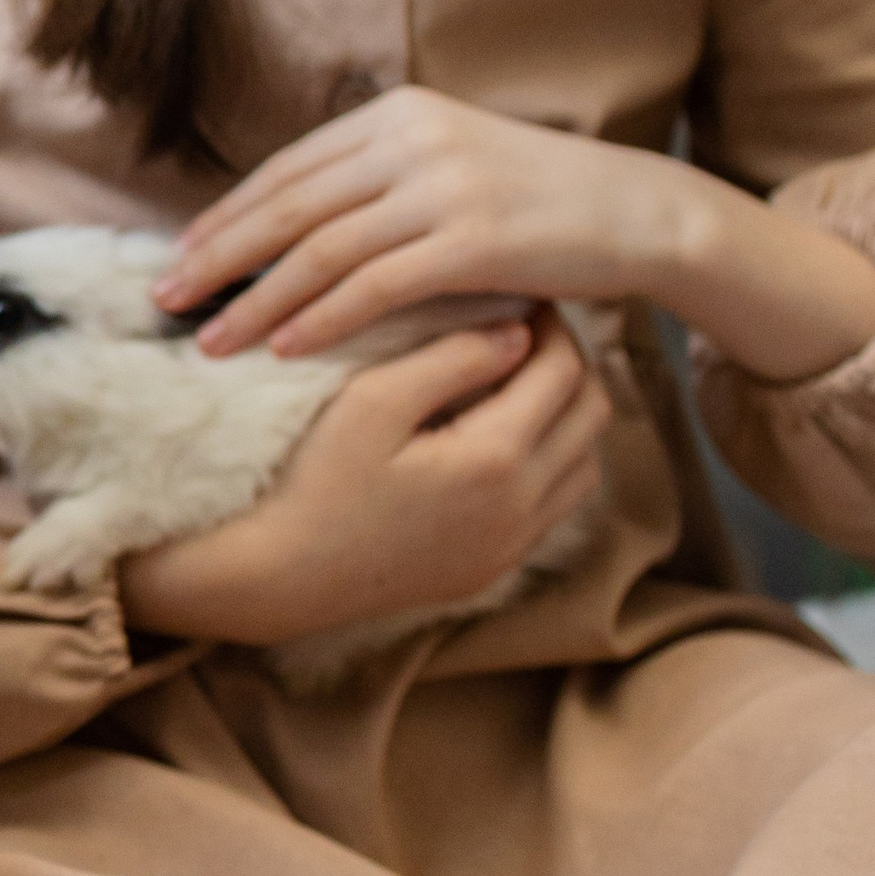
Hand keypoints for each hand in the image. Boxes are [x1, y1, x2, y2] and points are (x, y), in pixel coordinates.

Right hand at [120, 317, 609, 647]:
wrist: (283, 575)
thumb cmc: (315, 480)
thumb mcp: (371, 402)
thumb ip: (450, 360)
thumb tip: (516, 333)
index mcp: (494, 459)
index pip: (562, 372)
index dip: (552, 325)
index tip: (523, 299)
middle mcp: (520, 508)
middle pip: (591, 414)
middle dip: (570, 363)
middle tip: (529, 334)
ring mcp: (512, 545)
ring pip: (586, 462)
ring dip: (567, 415)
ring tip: (520, 383)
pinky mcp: (496, 567)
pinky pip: (557, 506)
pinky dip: (551, 462)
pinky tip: (504, 438)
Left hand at [154, 83, 874, 382]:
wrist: (638, 212)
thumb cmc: (538, 203)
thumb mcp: (450, 166)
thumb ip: (378, 181)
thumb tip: (292, 222)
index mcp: (396, 116)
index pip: (287, 171)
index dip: (225, 217)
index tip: (178, 258)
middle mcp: (411, 140)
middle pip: (286, 206)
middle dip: (216, 257)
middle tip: (163, 301)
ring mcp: (442, 187)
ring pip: (318, 251)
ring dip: (254, 301)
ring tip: (208, 342)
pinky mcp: (472, 239)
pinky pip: (374, 286)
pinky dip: (319, 318)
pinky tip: (282, 349)